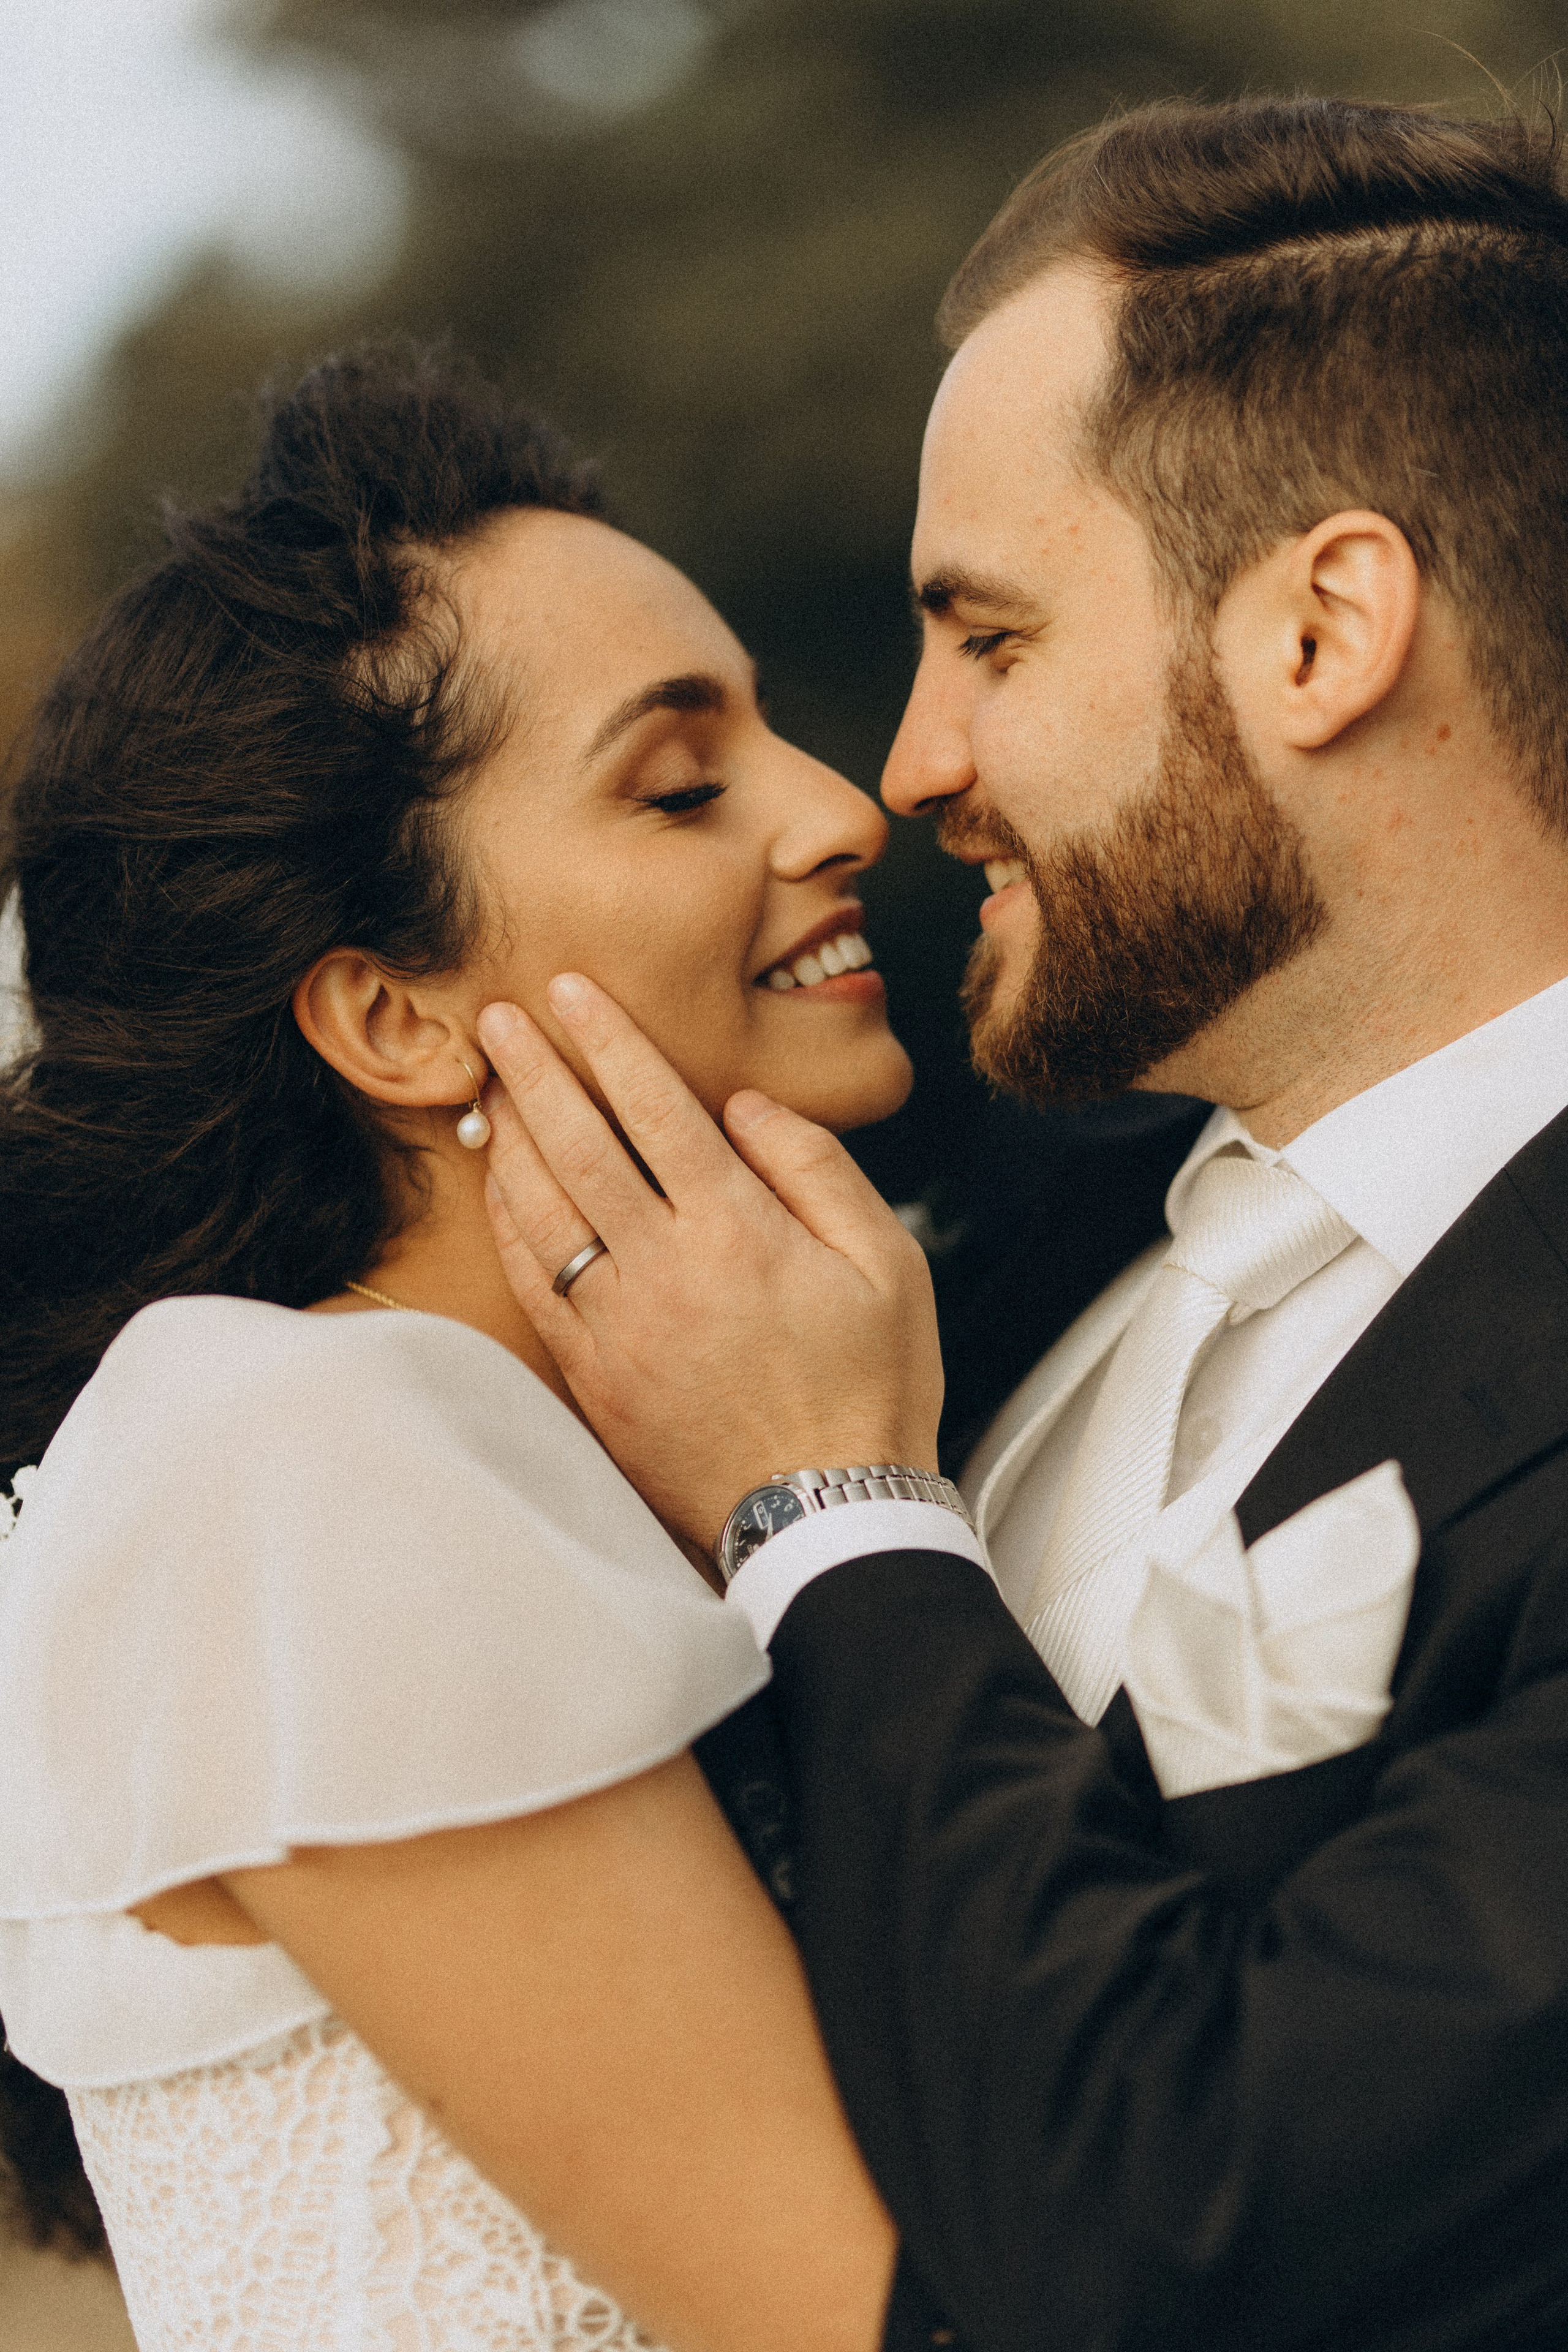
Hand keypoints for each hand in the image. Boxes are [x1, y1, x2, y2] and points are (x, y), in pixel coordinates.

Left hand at [476, 976, 942, 1553]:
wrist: (825, 1515)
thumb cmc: (869, 1387)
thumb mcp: (888, 1263)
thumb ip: (817, 1170)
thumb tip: (748, 1107)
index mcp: (738, 1230)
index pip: (656, 1107)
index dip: (609, 1040)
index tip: (572, 992)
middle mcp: (665, 1270)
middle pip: (579, 1146)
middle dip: (535, 1071)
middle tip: (500, 1017)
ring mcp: (619, 1327)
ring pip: (541, 1212)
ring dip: (511, 1141)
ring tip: (492, 1087)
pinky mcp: (593, 1377)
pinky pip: (532, 1287)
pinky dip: (509, 1227)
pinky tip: (501, 1190)